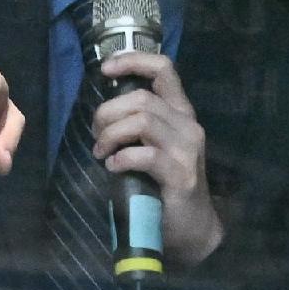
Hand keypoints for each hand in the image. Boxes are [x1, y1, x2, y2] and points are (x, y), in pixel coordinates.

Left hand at [88, 49, 221, 266]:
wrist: (192, 229)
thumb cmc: (165, 186)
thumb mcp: (154, 146)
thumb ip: (138, 125)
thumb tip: (104, 110)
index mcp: (181, 113)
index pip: (163, 69)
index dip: (133, 61)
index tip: (106, 70)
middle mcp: (188, 125)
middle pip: (141, 97)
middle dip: (108, 113)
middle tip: (96, 136)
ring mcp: (187, 150)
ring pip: (141, 120)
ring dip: (111, 135)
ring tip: (102, 153)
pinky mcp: (180, 174)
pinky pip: (144, 155)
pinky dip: (121, 159)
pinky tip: (114, 168)